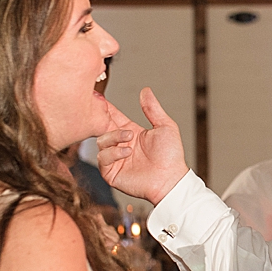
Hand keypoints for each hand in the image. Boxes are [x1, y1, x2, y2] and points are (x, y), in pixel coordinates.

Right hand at [96, 88, 189, 204]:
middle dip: (105, 121)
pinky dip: (113, 153)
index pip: (112, 117)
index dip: (105, 109)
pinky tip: (126, 152)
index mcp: (130, 132)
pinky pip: (102, 159)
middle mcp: (120, 144)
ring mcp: (115, 159)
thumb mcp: (165, 127)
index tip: (100, 99)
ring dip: (114, 137)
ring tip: (129, 139)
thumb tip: (145, 90)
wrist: (171, 180)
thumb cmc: (171, 156)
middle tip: (113, 117)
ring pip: (100, 142)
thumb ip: (153, 109)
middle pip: (102, 128)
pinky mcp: (111, 172)